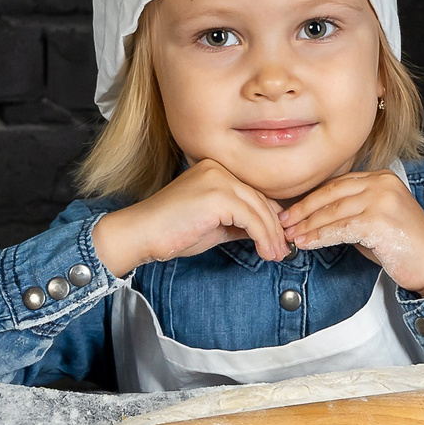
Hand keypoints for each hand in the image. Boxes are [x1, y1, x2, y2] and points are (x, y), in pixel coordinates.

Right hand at [92, 159, 290, 274]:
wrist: (140, 234)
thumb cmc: (171, 231)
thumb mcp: (213, 225)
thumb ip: (237, 222)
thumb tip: (264, 232)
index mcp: (215, 169)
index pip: (252, 193)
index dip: (270, 217)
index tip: (278, 239)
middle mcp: (218, 169)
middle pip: (259, 199)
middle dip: (275, 228)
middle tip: (283, 250)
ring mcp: (218, 179)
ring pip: (259, 209)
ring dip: (271, 236)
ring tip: (276, 256)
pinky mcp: (218, 196)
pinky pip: (251, 219)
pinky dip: (262, 238)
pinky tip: (265, 252)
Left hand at [281, 170, 423, 294]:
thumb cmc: (404, 245)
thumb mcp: (375, 221)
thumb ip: (351, 212)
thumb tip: (314, 219)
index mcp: (381, 177)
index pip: (337, 184)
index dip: (311, 198)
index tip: (292, 211)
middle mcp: (381, 183)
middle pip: (331, 193)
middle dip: (303, 209)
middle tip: (284, 223)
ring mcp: (381, 200)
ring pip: (332, 211)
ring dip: (308, 226)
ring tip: (292, 236)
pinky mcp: (379, 221)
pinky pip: (340, 228)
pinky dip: (320, 236)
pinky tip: (307, 243)